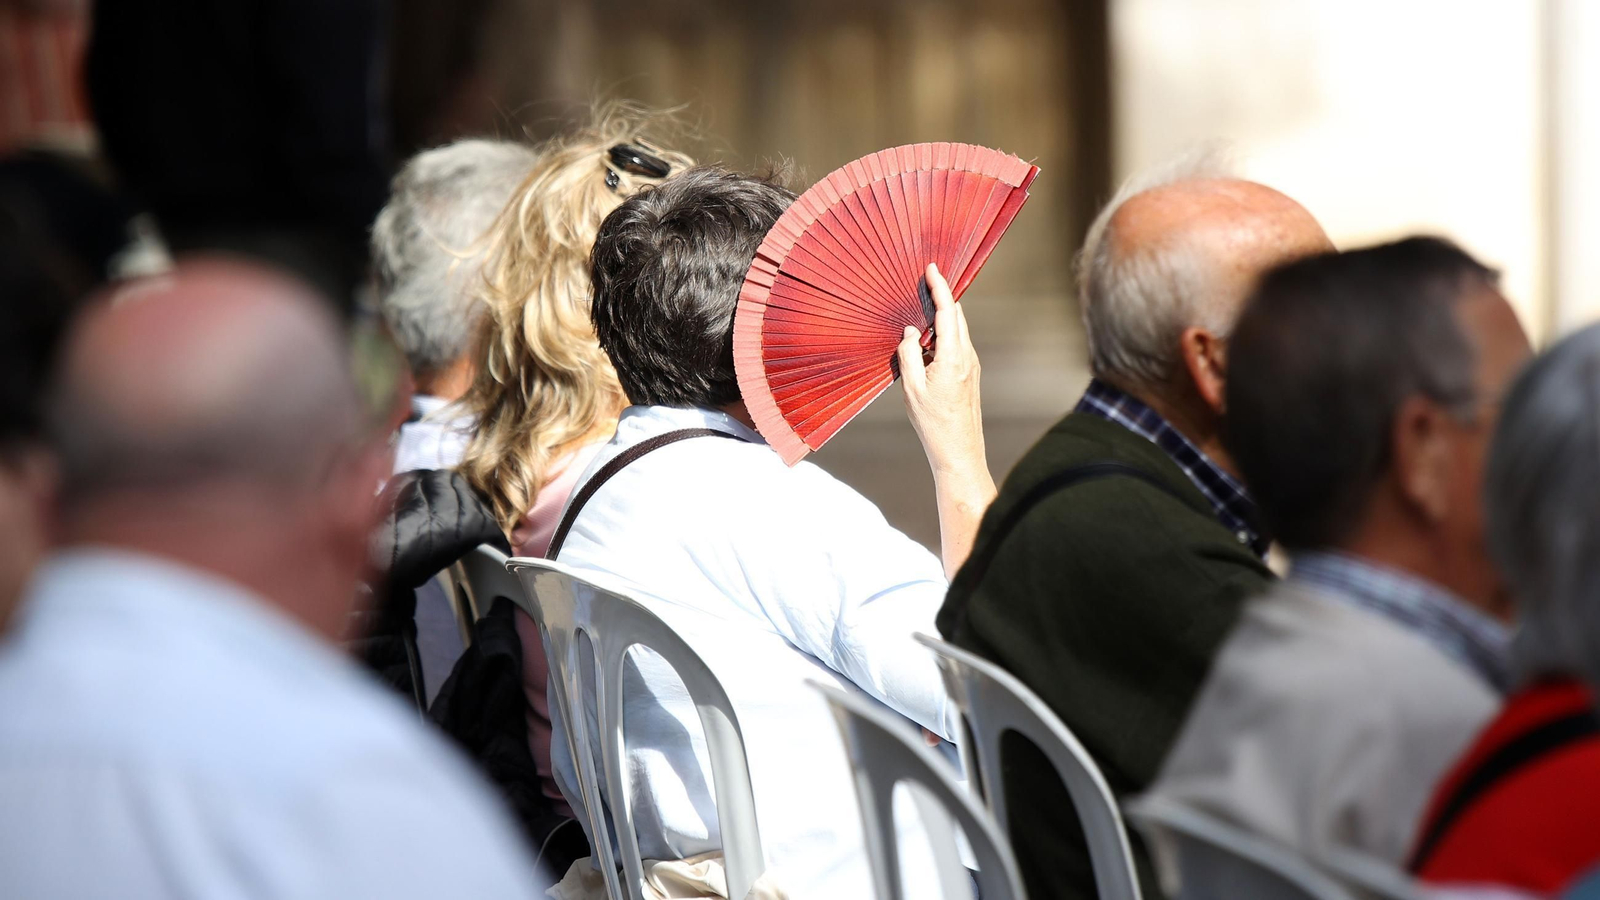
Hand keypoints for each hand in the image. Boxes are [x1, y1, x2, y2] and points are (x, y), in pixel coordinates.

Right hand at [898, 263, 996, 576]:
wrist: (959, 453)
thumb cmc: (934, 424)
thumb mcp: (911, 388)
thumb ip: (909, 354)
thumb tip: (911, 332)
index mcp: (953, 356)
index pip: (948, 311)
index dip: (940, 287)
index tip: (932, 268)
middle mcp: (967, 357)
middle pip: (957, 316)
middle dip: (942, 297)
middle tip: (925, 281)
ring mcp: (972, 366)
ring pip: (957, 330)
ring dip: (942, 317)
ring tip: (921, 309)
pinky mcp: (970, 375)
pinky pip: (956, 345)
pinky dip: (943, 334)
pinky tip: (926, 341)